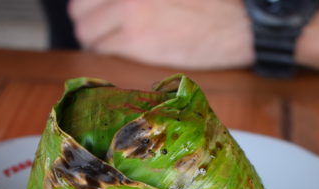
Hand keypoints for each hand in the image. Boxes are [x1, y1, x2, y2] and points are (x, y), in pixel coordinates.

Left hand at [68, 0, 252, 69]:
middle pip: (79, 8)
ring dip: (95, 41)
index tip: (98, 12)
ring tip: (112, 45)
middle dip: (88, 21)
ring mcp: (131, 11)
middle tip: (102, 30)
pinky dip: (106, 55)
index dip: (91, 5)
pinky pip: (102, 50)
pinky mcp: (138, 39)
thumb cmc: (211, 4)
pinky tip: (123, 55)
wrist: (239, 23)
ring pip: (86, 32)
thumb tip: (112, 7)